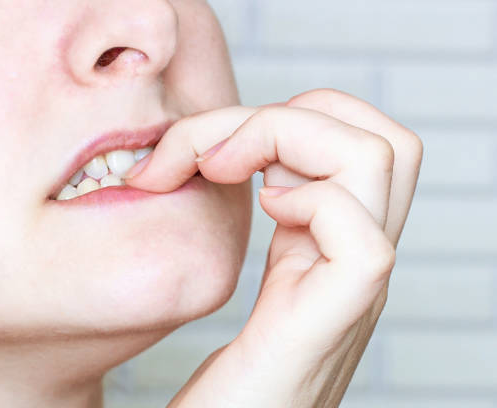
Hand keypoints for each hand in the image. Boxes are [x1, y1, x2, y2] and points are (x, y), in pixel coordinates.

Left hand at [125, 89, 422, 406]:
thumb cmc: (221, 380)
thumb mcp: (244, 276)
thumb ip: (262, 226)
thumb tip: (222, 158)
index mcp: (333, 244)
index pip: (365, 140)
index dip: (299, 115)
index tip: (223, 150)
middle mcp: (356, 260)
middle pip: (387, 140)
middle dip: (294, 113)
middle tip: (223, 153)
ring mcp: (355, 292)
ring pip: (382, 164)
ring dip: (286, 138)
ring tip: (227, 171)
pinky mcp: (330, 326)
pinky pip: (362, 243)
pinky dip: (309, 204)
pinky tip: (264, 217)